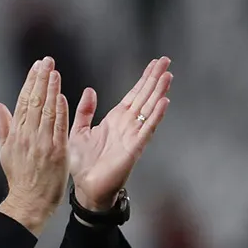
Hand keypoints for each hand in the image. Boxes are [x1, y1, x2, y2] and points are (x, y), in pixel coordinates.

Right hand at [0, 56, 69, 235]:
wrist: (29, 201)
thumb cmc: (19, 178)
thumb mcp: (6, 151)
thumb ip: (4, 127)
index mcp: (16, 134)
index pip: (24, 102)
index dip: (30, 82)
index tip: (37, 66)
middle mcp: (27, 136)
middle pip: (34, 102)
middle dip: (41, 79)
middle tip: (47, 61)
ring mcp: (42, 143)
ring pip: (47, 111)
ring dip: (51, 89)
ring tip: (54, 71)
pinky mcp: (56, 152)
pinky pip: (58, 127)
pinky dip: (60, 111)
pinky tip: (62, 96)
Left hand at [69, 57, 172, 210]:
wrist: (86, 187)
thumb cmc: (82, 163)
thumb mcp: (78, 131)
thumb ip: (85, 111)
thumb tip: (90, 90)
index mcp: (115, 120)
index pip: (133, 95)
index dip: (144, 79)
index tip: (154, 63)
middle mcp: (127, 125)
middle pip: (144, 97)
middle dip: (155, 79)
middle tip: (166, 60)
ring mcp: (132, 136)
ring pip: (148, 109)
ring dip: (159, 93)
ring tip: (168, 76)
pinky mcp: (134, 148)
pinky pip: (146, 129)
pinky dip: (155, 116)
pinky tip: (164, 102)